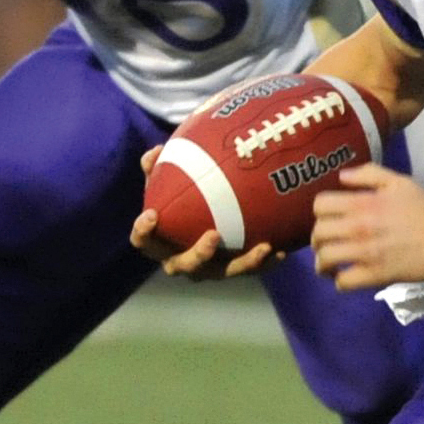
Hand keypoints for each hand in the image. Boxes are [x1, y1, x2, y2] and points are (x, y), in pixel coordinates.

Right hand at [128, 145, 277, 279]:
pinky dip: (264, 263)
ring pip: (222, 272)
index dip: (143, 231)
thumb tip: (155, 151)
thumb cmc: (179, 199)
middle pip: (183, 265)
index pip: (143, 241)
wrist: (200, 221)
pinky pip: (247, 269)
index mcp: (158, 242)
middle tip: (213, 234)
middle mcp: (179, 260)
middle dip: (198, 255)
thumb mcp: (167, 182)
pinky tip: (281, 251)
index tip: (152, 214)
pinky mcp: (229, 269)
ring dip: (243, 262)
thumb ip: (157, 168)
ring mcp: (206, 269)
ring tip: (263, 247)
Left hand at [311, 164, 423, 290]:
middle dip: (318, 240)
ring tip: (330, 265)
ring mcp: (365, 253)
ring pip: (325, 259)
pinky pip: (343, 282)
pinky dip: (339, 282)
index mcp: (362, 203)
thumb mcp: (398, 181)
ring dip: (323, 263)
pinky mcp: (375, 275)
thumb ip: (368, 174)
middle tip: (327, 244)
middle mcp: (358, 227)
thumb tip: (341, 177)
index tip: (328, 219)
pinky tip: (345, 278)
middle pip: (318, 234)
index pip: (320, 206)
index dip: (320, 213)